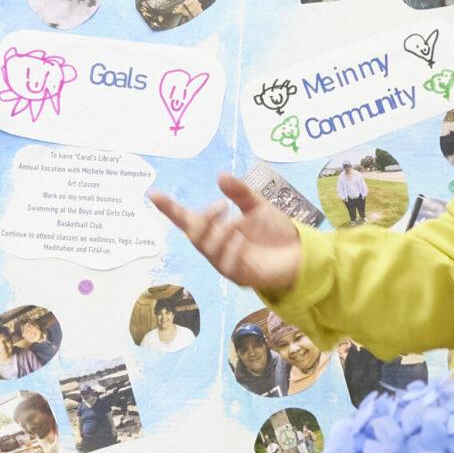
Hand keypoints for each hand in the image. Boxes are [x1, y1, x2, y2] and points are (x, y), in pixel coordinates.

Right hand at [150, 174, 302, 295]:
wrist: (300, 254)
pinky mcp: (239, 276)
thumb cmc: (275, 232)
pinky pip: (226, 263)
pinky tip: (242, 239)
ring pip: (208, 248)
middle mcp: (216, 248)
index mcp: (216, 230)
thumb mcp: (258, 206)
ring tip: (240, 222)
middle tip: (223, 206)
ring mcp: (225, 263)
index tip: (153, 193)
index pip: (186, 219)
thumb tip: (220, 176)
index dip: (169, 208)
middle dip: (204, 219)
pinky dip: (232, 248)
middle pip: (194, 235)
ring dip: (222, 231)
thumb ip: (240, 193)